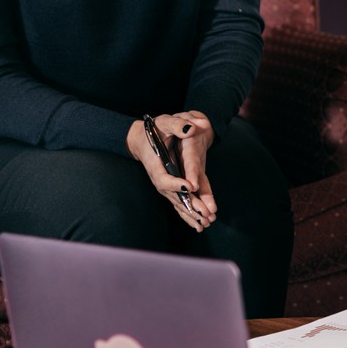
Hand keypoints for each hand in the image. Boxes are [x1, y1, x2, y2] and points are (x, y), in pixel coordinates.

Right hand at [126, 112, 217, 231]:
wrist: (140, 138)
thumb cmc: (155, 128)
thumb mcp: (165, 122)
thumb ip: (178, 125)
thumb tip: (193, 127)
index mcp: (155, 163)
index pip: (163, 178)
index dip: (175, 183)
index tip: (190, 186)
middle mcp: (158, 177)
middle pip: (172, 195)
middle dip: (189, 205)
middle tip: (205, 213)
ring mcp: (163, 185)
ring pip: (176, 202)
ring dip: (191, 214)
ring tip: (206, 223)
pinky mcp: (168, 188)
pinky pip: (178, 203)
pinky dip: (188, 215)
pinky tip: (199, 225)